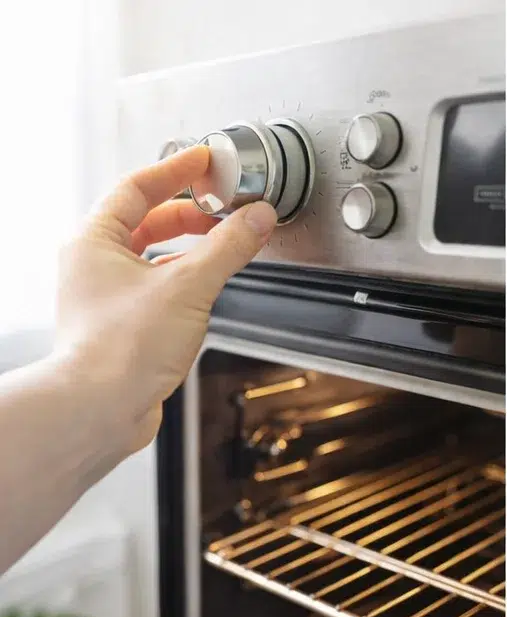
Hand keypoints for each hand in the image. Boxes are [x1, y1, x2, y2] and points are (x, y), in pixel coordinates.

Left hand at [54, 145, 277, 458]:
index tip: (205, 162)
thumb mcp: (188, 287)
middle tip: (222, 211)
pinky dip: (182, 284)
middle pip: (146, 222)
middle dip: (188, 215)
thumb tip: (256, 219)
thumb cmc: (121, 350)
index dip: (177, 171)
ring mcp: (105, 298)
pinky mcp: (120, 329)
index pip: (138, 186)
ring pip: (152, 259)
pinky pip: (156, 291)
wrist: (101, 409)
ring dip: (188, 253)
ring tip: (221, 250)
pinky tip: (205, 294)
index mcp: (94, 240)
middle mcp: (93, 266)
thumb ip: (228, 248)